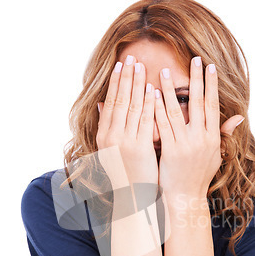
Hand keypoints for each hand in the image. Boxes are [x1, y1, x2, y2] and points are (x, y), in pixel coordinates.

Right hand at [96, 54, 157, 190]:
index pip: (110, 102)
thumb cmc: (126, 173)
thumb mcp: (111, 150)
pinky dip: (149, 103)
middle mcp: (111, 136)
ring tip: (142, 66)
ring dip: (137, 84)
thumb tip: (100, 105)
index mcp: (103, 135)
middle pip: (119, 100)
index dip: (115, 82)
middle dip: (126, 77)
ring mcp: (124, 142)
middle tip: (132, 57)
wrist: (133, 198)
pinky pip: (146, 120)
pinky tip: (154, 89)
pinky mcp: (140, 148)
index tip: (120, 65)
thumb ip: (107, 126)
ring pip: (131, 106)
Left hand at [154, 57, 244, 198]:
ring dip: (169, 89)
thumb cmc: (199, 176)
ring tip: (162, 71)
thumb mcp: (216, 155)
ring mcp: (186, 144)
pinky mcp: (171, 151)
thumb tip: (239, 117)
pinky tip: (150, 95)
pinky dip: (156, 108)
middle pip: (199, 103)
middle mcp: (202, 139)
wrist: (186, 198)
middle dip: (196, 79)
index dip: (211, 85)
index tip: (210, 66)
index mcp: (214, 138)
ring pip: (177, 111)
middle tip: (194, 58)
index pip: (213, 105)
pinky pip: (162, 125)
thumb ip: (224, 135)